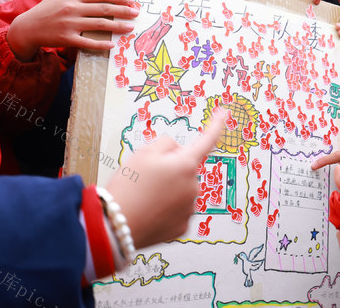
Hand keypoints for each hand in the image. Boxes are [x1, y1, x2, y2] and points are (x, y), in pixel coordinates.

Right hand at [6, 0, 138, 61]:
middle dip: (123, 11)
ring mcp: (70, 24)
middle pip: (103, 9)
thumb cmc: (45, 9)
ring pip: (99, 25)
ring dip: (117, 26)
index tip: (130, 1)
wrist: (27, 28)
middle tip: (136, 13)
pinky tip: (112, 45)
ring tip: (130, 28)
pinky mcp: (67, 39)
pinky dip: (100, 44)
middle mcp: (73, 9)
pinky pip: (87, 42)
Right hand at [108, 111, 225, 247]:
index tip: (225, 112)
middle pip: (185, 168)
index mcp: (185, 165)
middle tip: (146, 177)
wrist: (114, 227)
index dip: (217, 124)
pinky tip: (150, 210)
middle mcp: (193, 186)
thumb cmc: (128, 187)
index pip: (207, 140)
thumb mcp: (143, 153)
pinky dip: (165, 209)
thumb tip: (177, 151)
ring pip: (181, 190)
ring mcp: (189, 208)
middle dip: (171, 169)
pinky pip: (177, 210)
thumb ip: (166, 143)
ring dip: (168, 189)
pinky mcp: (182, 227)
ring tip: (144, 196)